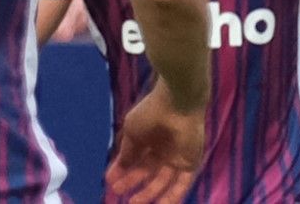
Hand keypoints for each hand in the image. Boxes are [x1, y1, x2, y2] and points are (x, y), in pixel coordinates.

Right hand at [106, 83, 204, 203]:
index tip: (109, 180)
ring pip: (163, 182)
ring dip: (149, 194)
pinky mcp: (190, 164)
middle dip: (132, 183)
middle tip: (118, 192)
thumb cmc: (150, 115)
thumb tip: (119, 168)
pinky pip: (181, 185)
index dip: (121, 170)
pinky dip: (172, 196)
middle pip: (146, 172)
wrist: (177, 106)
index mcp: (146, 138)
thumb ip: (128, 153)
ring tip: (133, 203)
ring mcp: (176, 158)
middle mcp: (161, 150)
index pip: (133, 158)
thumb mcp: (132, 133)